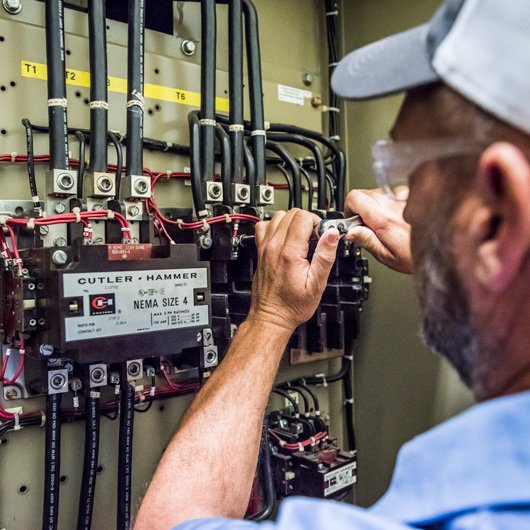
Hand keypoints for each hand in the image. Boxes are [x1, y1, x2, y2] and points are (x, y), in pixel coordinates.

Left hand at [249, 209, 339, 331]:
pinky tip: (285, 237)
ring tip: (301, 238)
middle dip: (307, 221)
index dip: (316, 222)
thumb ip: (325, 256)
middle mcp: (274, 246)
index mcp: (289, 253)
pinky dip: (276, 227)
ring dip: (292, 222)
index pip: (303, 217)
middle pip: (291, 213)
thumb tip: (332, 234)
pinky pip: (264, 226)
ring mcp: (264, 247)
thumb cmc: (292, 305)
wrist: (271, 316)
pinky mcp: (260, 250)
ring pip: (278, 216)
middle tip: (314, 238)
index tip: (321, 235)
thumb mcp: (317, 285)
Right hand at [344, 187, 412, 273]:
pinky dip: (396, 204)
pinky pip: (397, 194)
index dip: (349, 208)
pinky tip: (403, 219)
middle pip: (365, 193)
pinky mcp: (416, 195)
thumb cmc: (418, 255)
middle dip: (363, 208)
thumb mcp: (386, 255)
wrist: (447, 249)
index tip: (353, 219)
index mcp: (383, 217)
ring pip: (381, 193)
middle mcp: (393, 202)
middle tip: (370, 226)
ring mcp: (405, 196)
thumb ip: (366, 240)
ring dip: (380, 206)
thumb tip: (350, 231)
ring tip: (391, 224)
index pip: (354, 197)